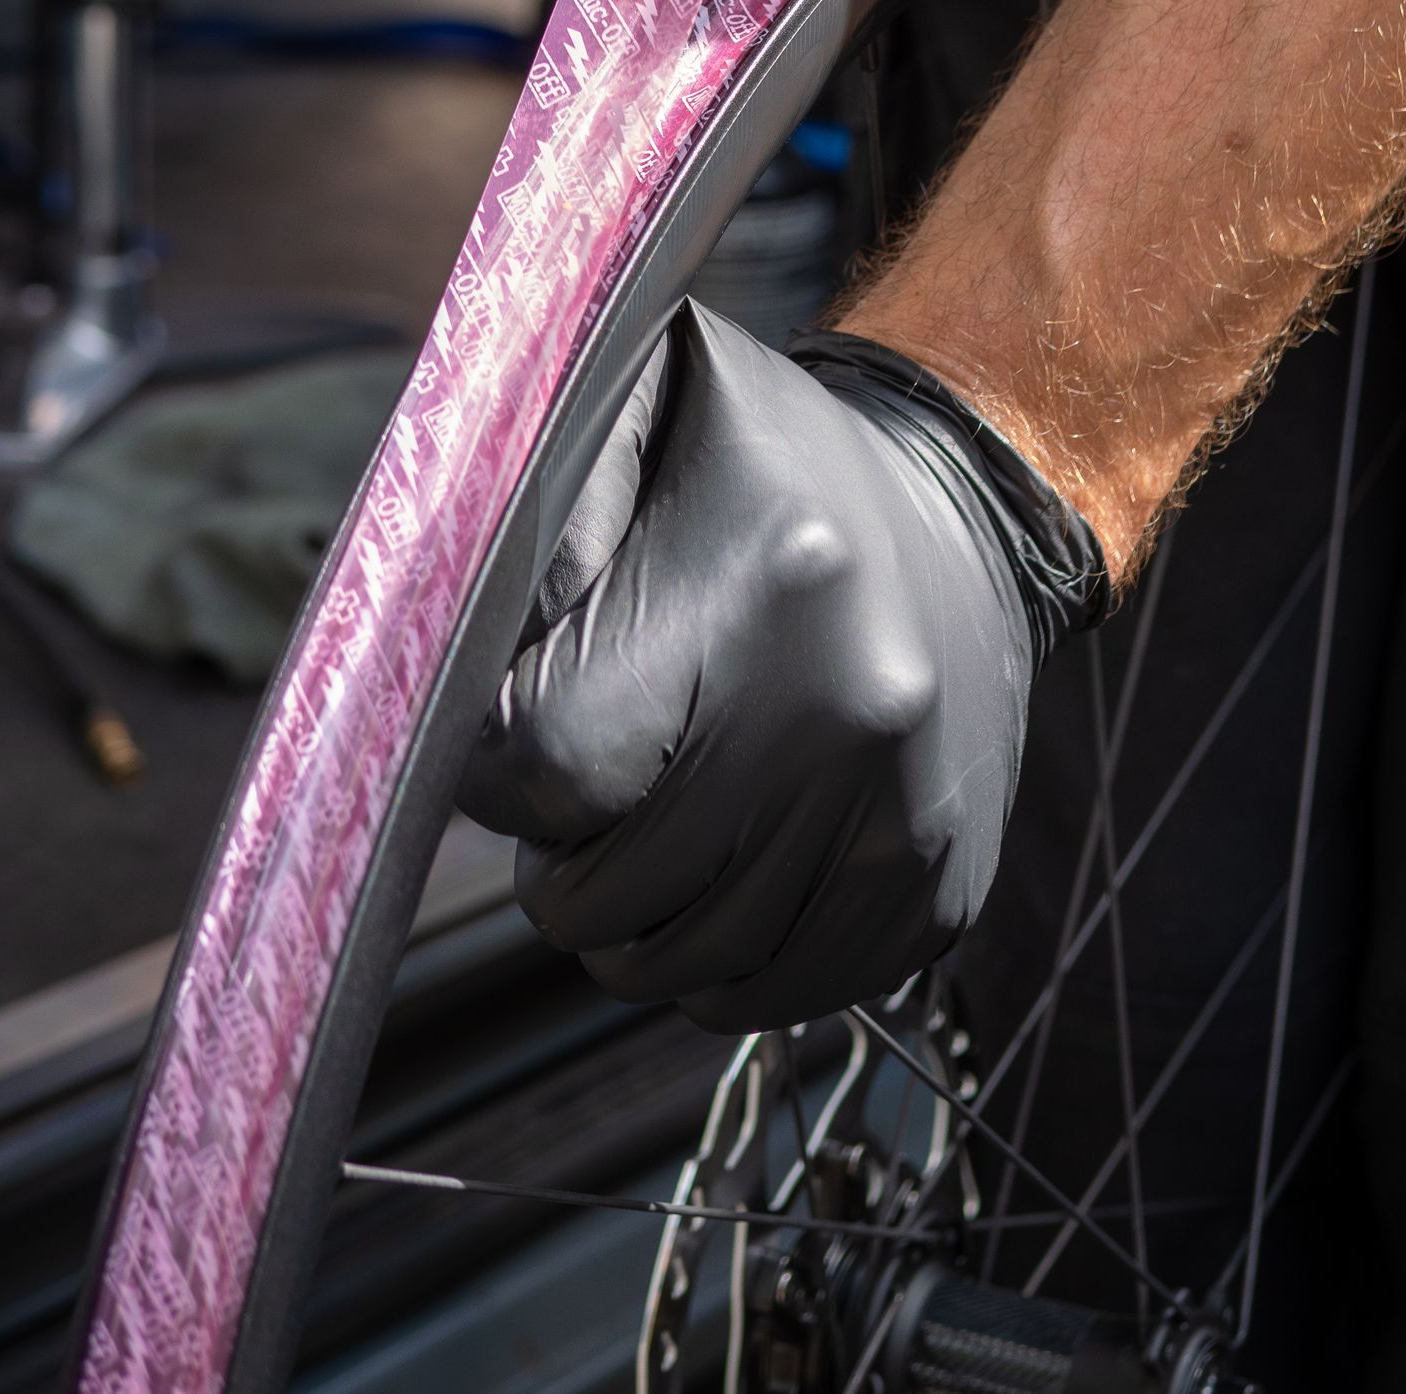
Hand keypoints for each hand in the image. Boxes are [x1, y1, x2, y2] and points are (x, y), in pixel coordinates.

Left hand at [459, 300, 1106, 1032]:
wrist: (968, 503)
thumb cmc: (766, 463)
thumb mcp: (643, 407)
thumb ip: (533, 515)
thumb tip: (438, 657)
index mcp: (768, 583)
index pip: (555, 763)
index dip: (496, 773)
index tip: (506, 743)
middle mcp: (850, 712)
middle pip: (612, 895)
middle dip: (557, 859)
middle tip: (578, 789)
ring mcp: (907, 817)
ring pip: (687, 972)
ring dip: (630, 924)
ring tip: (644, 826)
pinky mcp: (939, 890)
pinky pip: (776, 998)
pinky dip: (720, 964)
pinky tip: (718, 872)